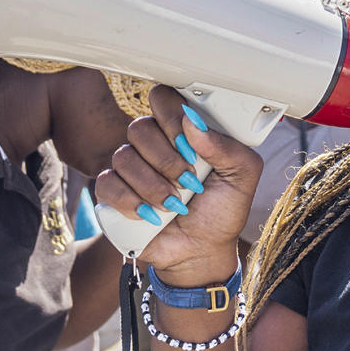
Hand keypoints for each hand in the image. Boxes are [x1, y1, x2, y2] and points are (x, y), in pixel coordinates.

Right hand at [93, 86, 261, 283]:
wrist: (202, 251)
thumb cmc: (223, 211)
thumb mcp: (242, 176)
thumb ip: (227, 146)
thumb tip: (193, 122)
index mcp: (183, 132)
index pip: (162, 99)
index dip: (171, 117)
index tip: (191, 145)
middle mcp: (154, 145)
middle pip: (140, 128)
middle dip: (167, 160)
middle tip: (189, 181)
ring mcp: (131, 168)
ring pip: (123, 156)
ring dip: (153, 185)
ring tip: (175, 205)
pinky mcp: (114, 194)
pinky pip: (107, 183)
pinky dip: (131, 201)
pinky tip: (152, 215)